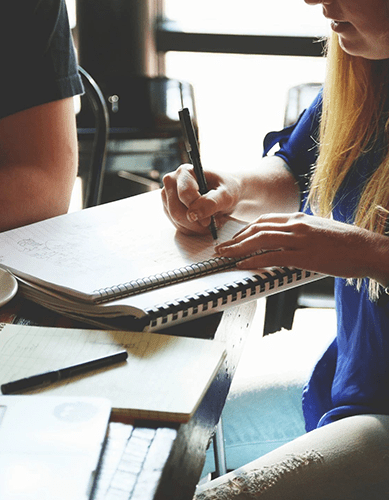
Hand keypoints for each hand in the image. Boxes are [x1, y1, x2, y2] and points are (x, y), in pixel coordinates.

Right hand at [161, 164, 240, 235]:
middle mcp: (172, 181)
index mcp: (185, 172)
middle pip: (176, 210)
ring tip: (209, 222)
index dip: (197, 210)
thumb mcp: (226, 195)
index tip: (209, 220)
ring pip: (175, 220)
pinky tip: (201, 223)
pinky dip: (191, 229)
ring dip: (194, 227)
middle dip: (195, 222)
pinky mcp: (168, 208)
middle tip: (210, 224)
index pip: (184, 194)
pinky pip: (177, 225)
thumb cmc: (226, 189)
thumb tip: (193, 214)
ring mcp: (167, 195)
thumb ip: (211, 202)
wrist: (225, 193)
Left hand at [215, 212, 388, 281]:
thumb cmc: (346, 243)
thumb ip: (301, 232)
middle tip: (222, 248)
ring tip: (225, 256)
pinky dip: (254, 260)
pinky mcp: (305, 255)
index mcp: (299, 218)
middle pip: (257, 228)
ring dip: (238, 248)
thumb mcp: (319, 230)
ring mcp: (300, 239)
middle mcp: (296, 225)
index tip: (234, 239)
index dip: (245, 230)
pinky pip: (273, 256)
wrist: (367, 248)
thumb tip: (287, 240)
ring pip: (261, 240)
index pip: (264, 220)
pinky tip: (243, 265)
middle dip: (236, 239)